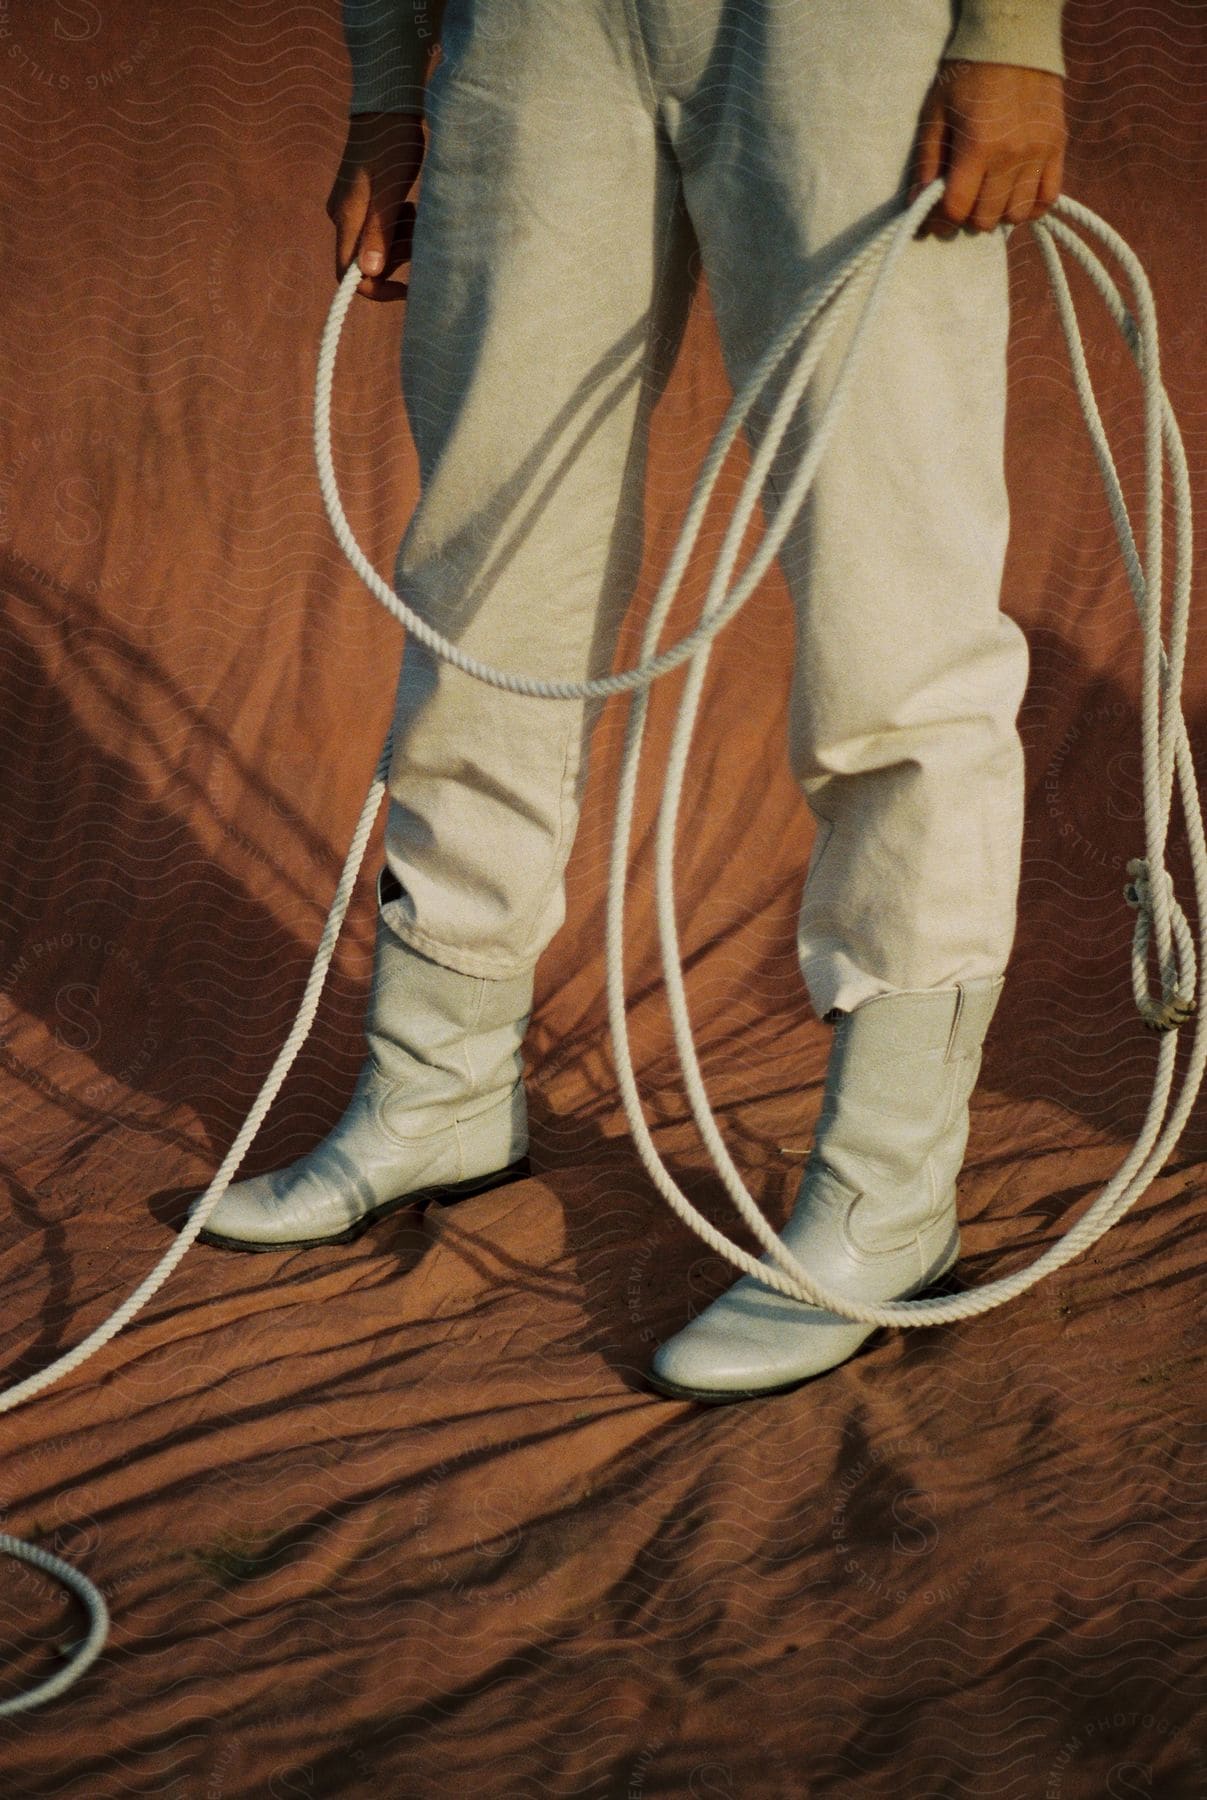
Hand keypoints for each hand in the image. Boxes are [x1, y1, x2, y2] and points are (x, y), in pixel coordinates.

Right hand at [325, 111, 426, 299]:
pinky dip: (397, 224)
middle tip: (418, 236)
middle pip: (366, 262)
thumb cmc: (391, 142)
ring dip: (399, 240)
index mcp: (346, 218)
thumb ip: (379, 232)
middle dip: (395, 258)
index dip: (377, 289)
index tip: (407, 287)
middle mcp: (343, 216)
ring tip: (415, 213)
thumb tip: (369, 273)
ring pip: (376, 244)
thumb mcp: (390, 190)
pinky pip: (380, 225)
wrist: (387, 102)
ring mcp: (352, 205)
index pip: (349, 275)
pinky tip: (409, 204)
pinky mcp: (363, 195)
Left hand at [907, 60, 1066, 238]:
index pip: (957, 209)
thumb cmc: (967, 75)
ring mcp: (1038, 153)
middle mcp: (1011, 155)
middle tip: (963, 201)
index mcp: (976, 147)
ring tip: (989, 197)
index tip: (935, 217)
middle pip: (986, 219)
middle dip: (968, 217)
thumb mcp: (936, 113)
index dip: (941, 221)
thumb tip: (918, 204)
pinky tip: (1016, 196)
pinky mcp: (1057, 147)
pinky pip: (1048, 198)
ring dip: (998, 214)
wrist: (1014, 40)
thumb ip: (927, 161)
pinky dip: (1031, 207)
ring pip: (1017, 214)